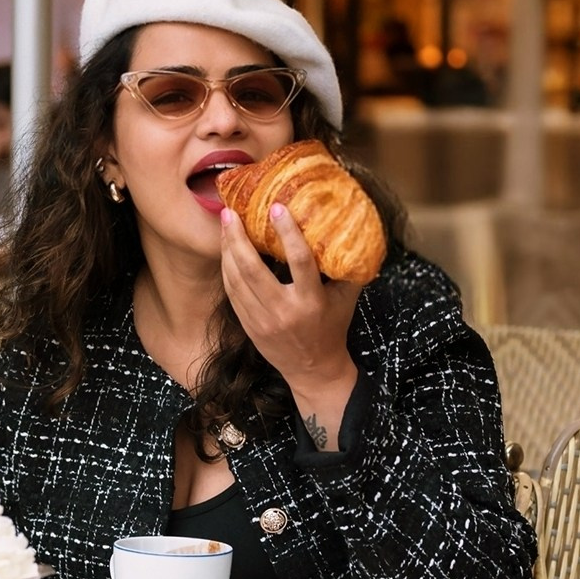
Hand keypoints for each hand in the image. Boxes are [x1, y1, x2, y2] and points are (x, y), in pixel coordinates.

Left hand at [220, 204, 360, 445]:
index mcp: (311, 301)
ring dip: (227, 250)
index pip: (299, 261)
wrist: (313, 370)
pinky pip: (231, 293)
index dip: (287, 232)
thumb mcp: (346, 299)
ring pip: (236, 280)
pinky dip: (226, 270)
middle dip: (237, 238)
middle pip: (252, 270)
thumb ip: (348, 268)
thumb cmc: (332, 328)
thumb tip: (355, 229)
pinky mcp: (249, 326)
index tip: (277, 208)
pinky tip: (226, 251)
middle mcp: (284, 310)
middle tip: (229, 212)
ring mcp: (262, 320)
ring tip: (224, 225)